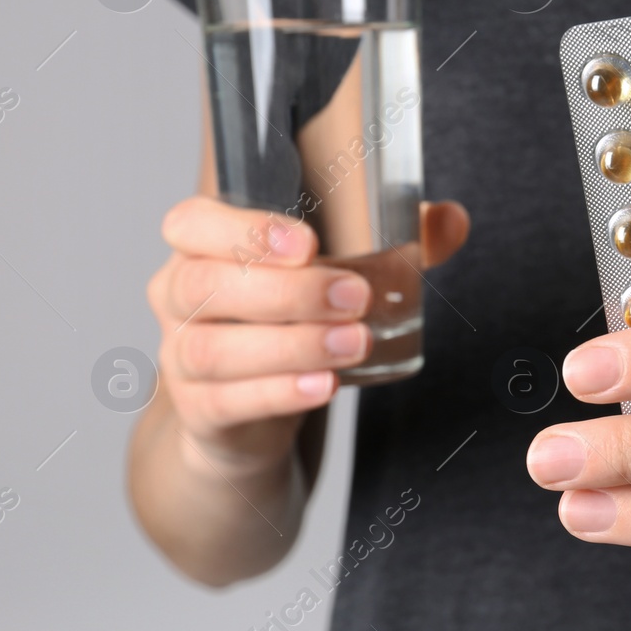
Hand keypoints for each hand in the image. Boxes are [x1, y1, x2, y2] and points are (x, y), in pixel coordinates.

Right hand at [147, 196, 468, 475]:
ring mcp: (180, 355)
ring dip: (291, 344)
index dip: (244, 229)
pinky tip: (325, 385)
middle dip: (288, 290)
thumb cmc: (292, 318)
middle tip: (356, 297)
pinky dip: (279, 391)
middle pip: (204, 284)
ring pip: (211, 347)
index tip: (308, 244)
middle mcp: (178, 296)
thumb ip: (396, 244)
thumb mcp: (337, 274)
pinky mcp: (198, 409)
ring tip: (355, 343)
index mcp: (202, 246)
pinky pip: (225, 400)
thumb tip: (452, 220)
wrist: (251, 411)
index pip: (191, 223)